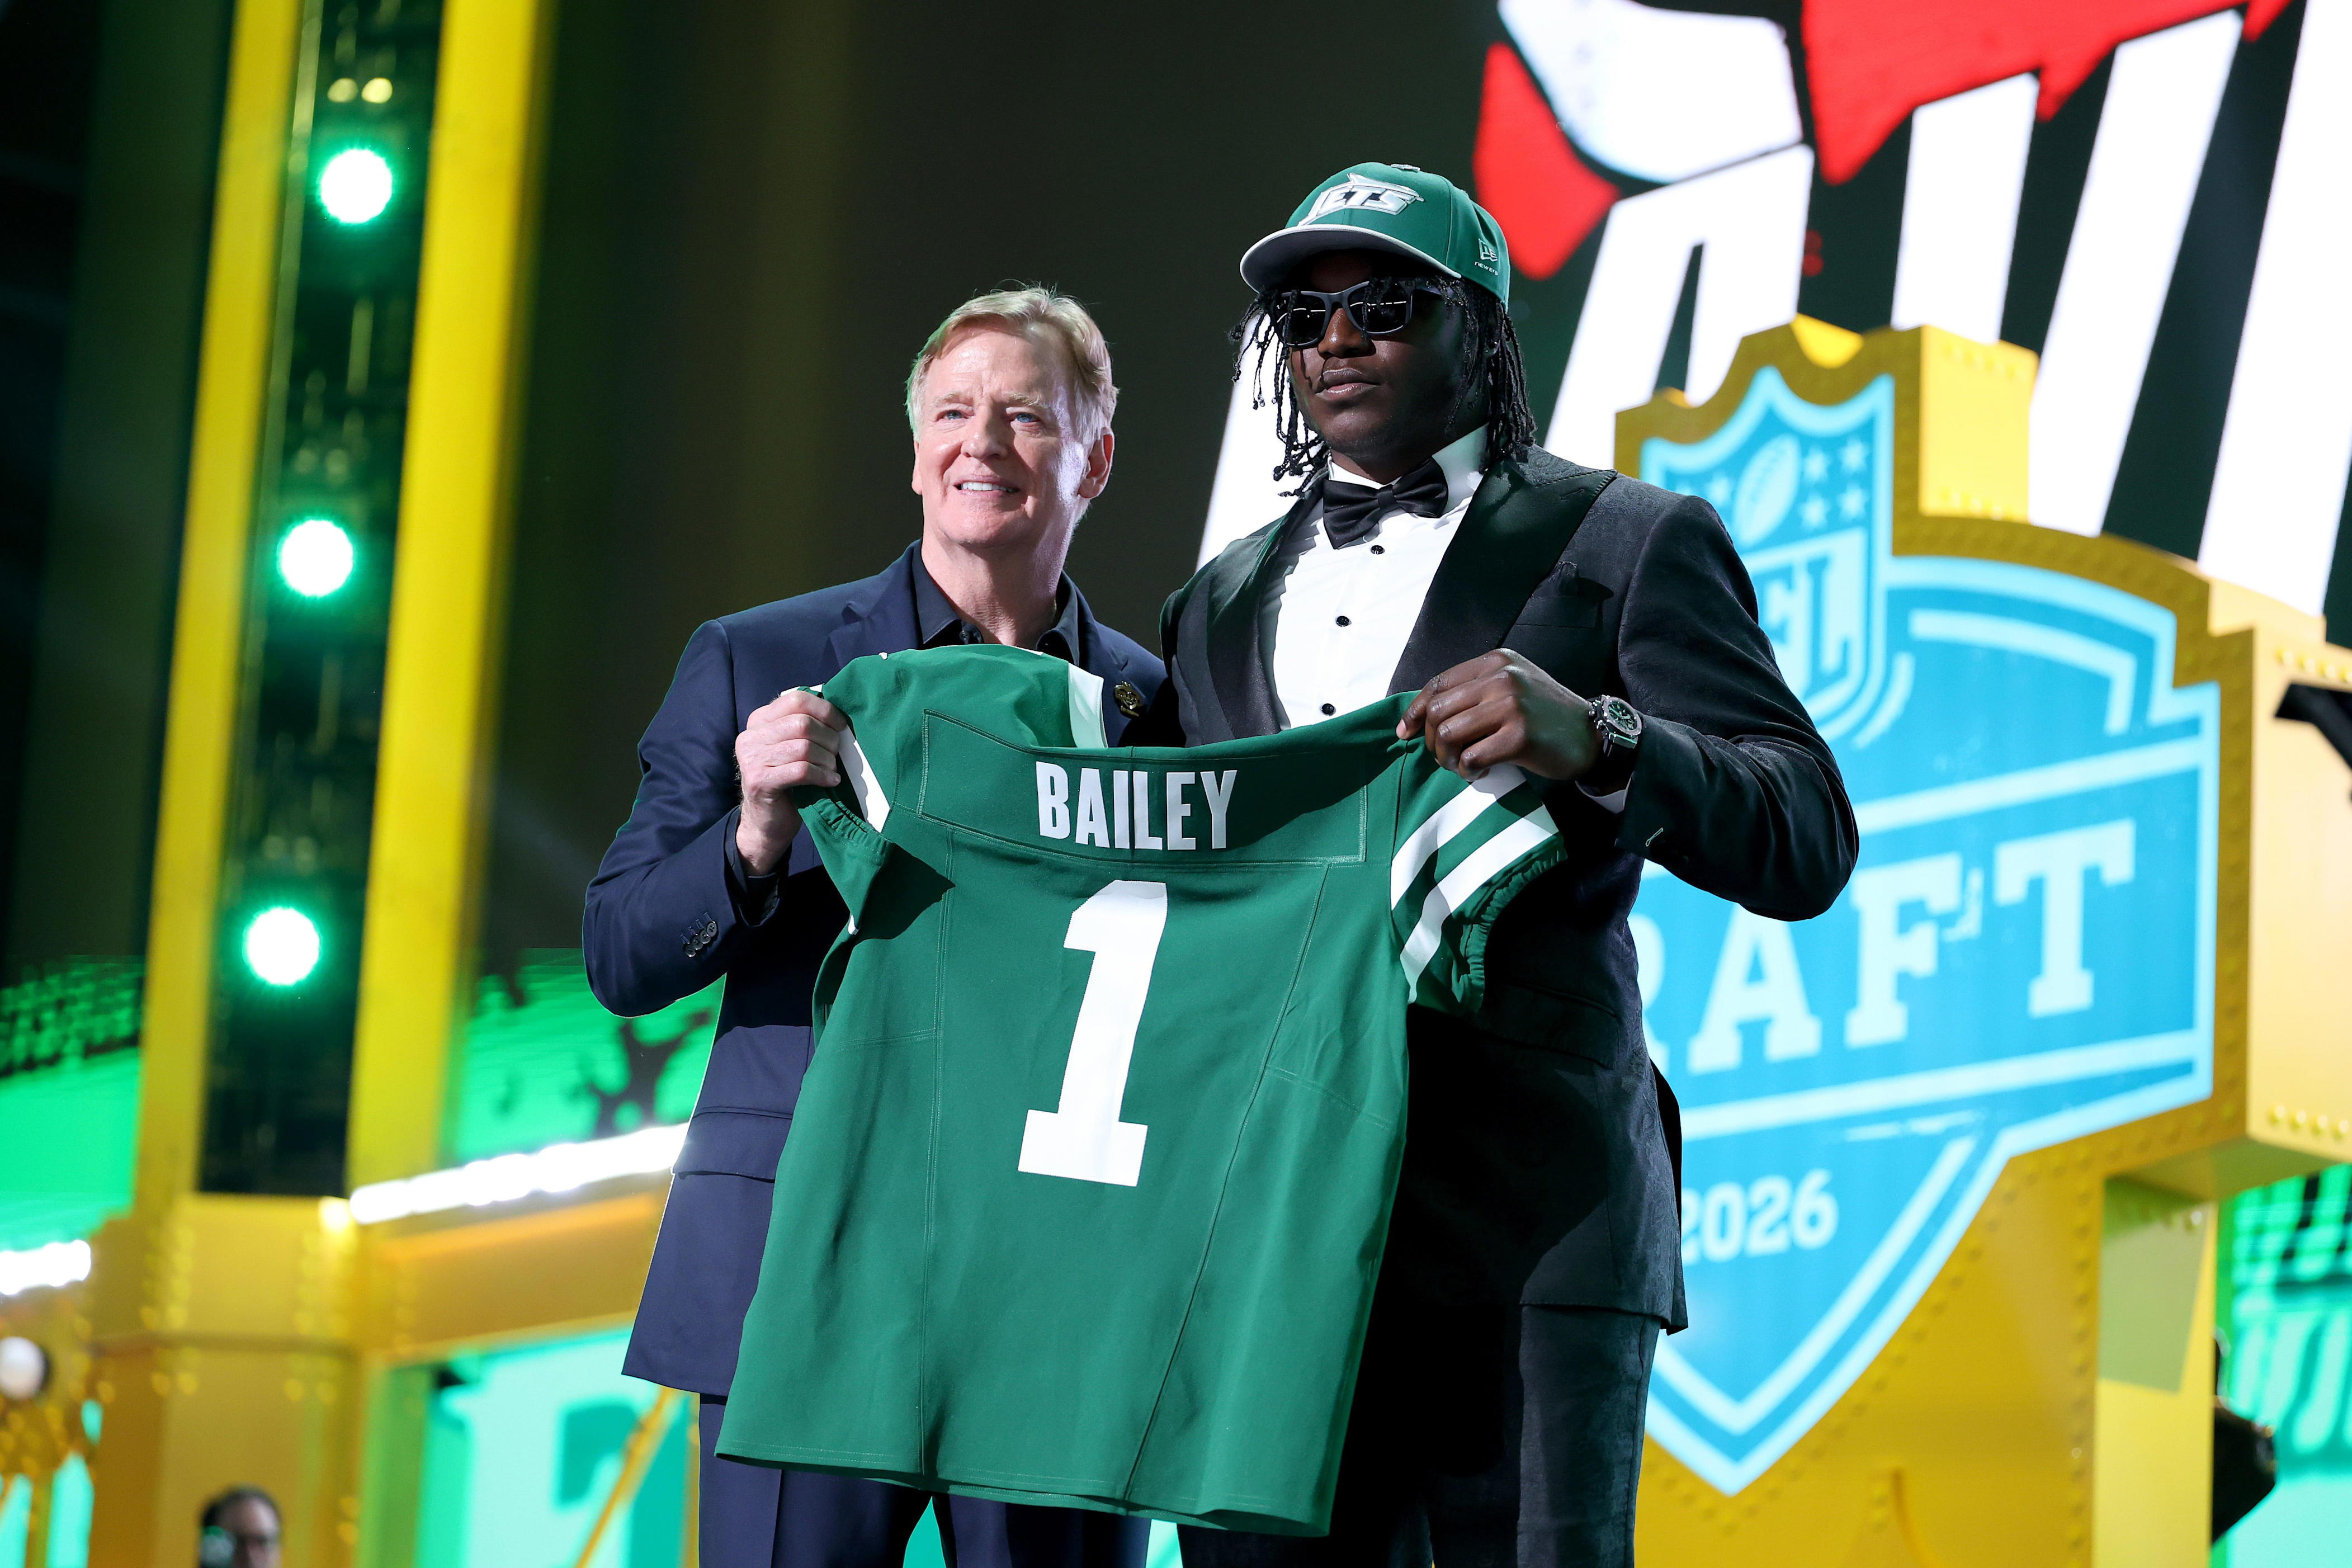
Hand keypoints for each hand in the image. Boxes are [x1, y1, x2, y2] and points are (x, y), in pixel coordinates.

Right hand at [735, 689, 845, 873]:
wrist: (767, 822)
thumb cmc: (788, 781)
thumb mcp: (793, 747)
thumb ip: (806, 727)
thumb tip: (840, 713)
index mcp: (760, 720)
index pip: (796, 699)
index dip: (825, 710)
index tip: (841, 726)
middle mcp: (751, 736)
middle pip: (803, 723)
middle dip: (829, 739)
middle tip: (837, 755)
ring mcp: (752, 758)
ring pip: (803, 747)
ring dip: (826, 759)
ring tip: (832, 770)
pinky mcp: (759, 781)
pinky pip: (801, 770)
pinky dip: (822, 775)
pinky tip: (830, 782)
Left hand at [1397, 650, 1598, 781]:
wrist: (1592, 735)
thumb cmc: (1545, 715)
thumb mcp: (1512, 686)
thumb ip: (1474, 691)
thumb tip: (1423, 715)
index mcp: (1495, 662)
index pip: (1438, 683)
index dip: (1415, 711)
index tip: (1406, 733)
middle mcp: (1501, 677)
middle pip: (1438, 711)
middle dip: (1432, 741)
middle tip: (1445, 758)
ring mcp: (1511, 705)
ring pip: (1449, 734)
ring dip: (1447, 758)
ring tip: (1461, 767)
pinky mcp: (1520, 736)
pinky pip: (1471, 757)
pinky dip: (1467, 771)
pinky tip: (1479, 773)